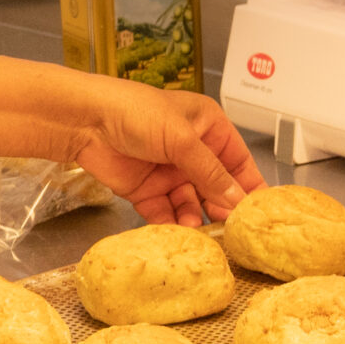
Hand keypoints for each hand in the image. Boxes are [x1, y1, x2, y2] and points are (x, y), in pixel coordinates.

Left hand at [69, 82, 265, 225]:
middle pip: (216, 186)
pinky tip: (178, 231)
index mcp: (207, 127)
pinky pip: (166, 212)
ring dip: (196, 217)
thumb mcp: (181, 139)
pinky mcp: (146, 190)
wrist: (85, 121)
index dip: (249, 185)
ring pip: (192, 203)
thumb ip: (210, 171)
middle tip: (231, 230)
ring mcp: (169, 172)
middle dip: (223, 207)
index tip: (259, 212)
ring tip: (199, 230)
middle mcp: (191, 151)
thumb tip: (237, 199)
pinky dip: (172, 223)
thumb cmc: (134, 112)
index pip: (238, 160)